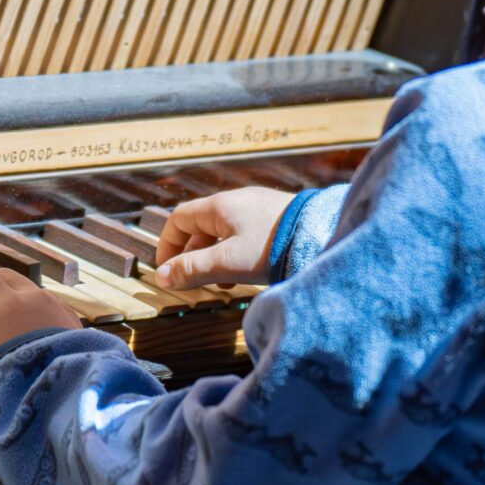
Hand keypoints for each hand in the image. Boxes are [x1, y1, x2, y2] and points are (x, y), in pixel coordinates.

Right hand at [156, 186, 296, 287]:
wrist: (322, 235)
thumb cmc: (272, 247)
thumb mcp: (227, 262)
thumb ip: (193, 270)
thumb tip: (162, 277)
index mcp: (220, 206)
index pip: (179, 218)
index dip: (168, 244)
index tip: (166, 269)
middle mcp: (237, 202)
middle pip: (202, 226)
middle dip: (193, 255)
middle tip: (192, 281)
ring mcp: (259, 208)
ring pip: (224, 233)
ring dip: (215, 257)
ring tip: (220, 283)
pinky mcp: (277, 219)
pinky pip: (245, 235)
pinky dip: (236, 254)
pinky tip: (245, 273)